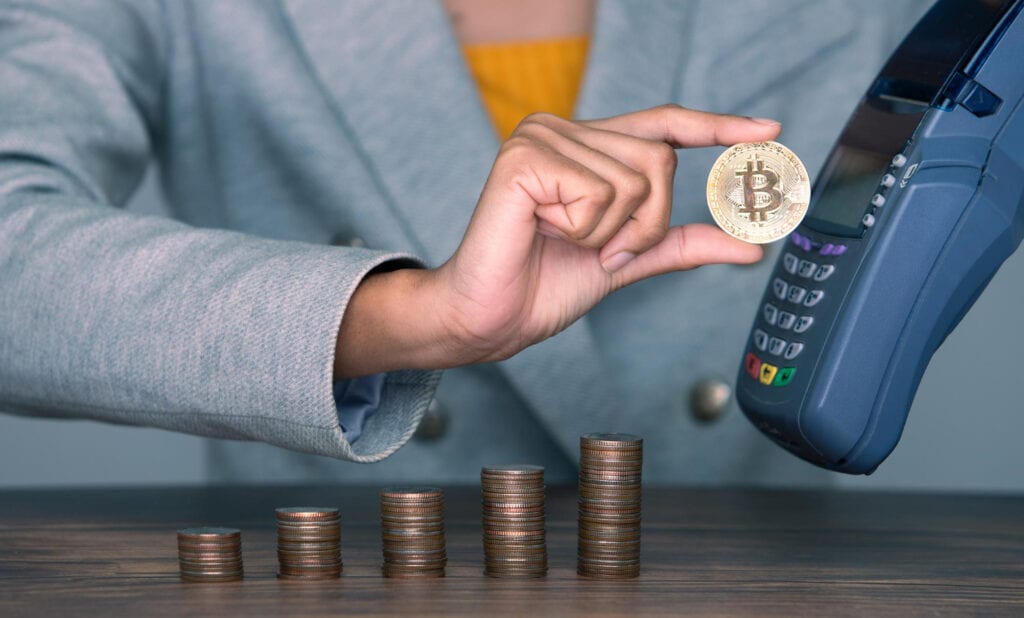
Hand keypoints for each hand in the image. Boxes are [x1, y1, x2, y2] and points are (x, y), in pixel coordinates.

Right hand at [334, 105, 780, 377]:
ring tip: (567, 243)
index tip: (768, 129)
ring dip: (613, 232)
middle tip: (602, 251)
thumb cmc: (544, 286)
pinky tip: (544, 233)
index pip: (662, 125)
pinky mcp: (524, 159)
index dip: (716, 126)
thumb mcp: (628, 259)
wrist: (492, 319)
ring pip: (636, 178)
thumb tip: (750, 246)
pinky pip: (599, 193)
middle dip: (645, 223)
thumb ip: (680, 243)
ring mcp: (541, 138)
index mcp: (586, 147)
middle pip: (660, 160)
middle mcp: (563, 130)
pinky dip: (584, 230)